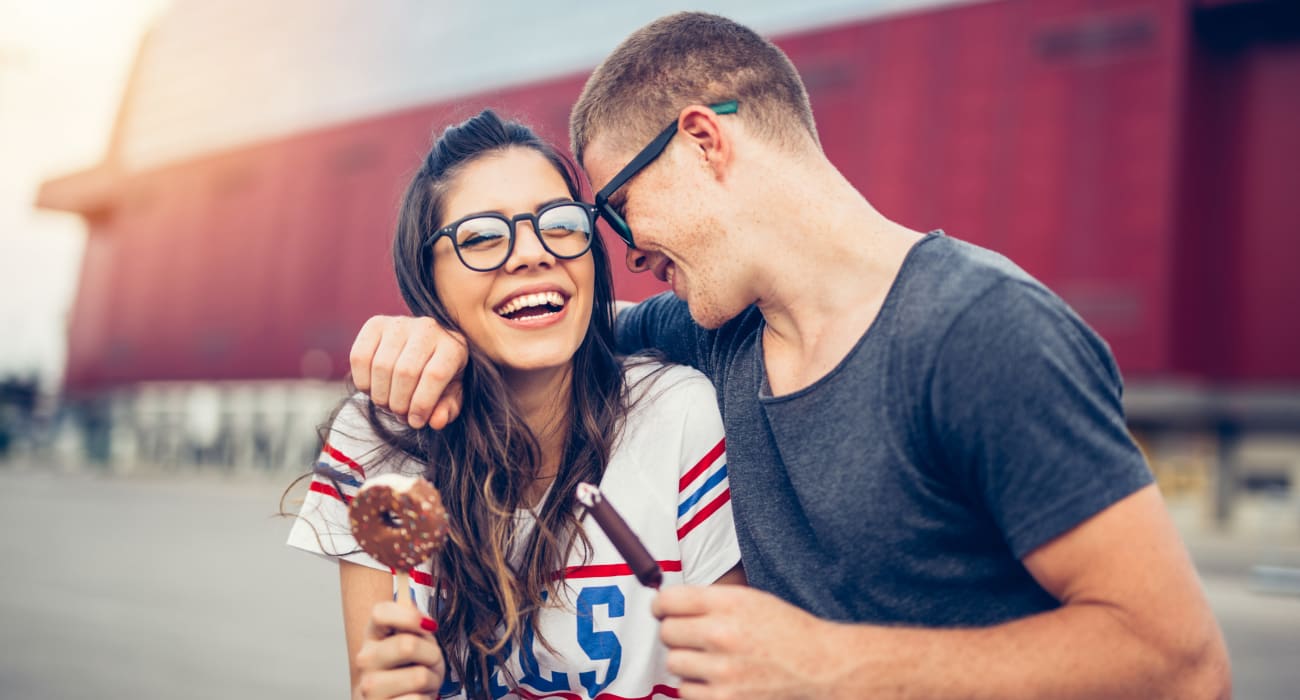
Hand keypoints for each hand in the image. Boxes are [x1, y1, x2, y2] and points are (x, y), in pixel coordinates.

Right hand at [350, 315, 466, 428]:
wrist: (423, 349)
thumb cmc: (441, 376)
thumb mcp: (450, 395)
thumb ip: (447, 409)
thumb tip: (436, 421)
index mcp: (453, 345)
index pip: (435, 375)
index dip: (422, 404)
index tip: (416, 422)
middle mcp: (428, 328)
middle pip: (405, 372)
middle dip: (399, 403)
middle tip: (400, 413)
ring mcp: (400, 323)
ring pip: (381, 366)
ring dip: (380, 396)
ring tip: (388, 404)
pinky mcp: (375, 324)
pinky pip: (359, 357)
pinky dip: (362, 382)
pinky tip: (373, 390)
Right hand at [353, 601, 444, 699]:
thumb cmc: (408, 669)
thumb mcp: (416, 640)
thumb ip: (414, 622)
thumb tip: (414, 608)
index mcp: (373, 635)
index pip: (380, 612)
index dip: (409, 616)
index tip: (429, 625)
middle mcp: (365, 660)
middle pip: (407, 645)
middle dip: (432, 655)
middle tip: (432, 662)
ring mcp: (369, 688)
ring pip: (419, 677)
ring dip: (432, 681)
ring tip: (425, 683)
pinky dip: (426, 699)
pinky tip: (417, 697)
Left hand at [653, 585, 854, 699]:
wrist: (819, 667)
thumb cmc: (786, 631)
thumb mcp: (751, 600)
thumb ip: (711, 601)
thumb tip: (668, 605)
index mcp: (730, 603)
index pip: (669, 600)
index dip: (661, 605)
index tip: (662, 610)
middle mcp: (722, 634)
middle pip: (667, 632)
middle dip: (676, 633)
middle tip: (692, 636)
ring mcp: (722, 670)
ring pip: (674, 662)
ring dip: (686, 661)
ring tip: (710, 659)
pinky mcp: (723, 699)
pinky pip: (685, 690)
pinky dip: (696, 686)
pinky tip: (716, 679)